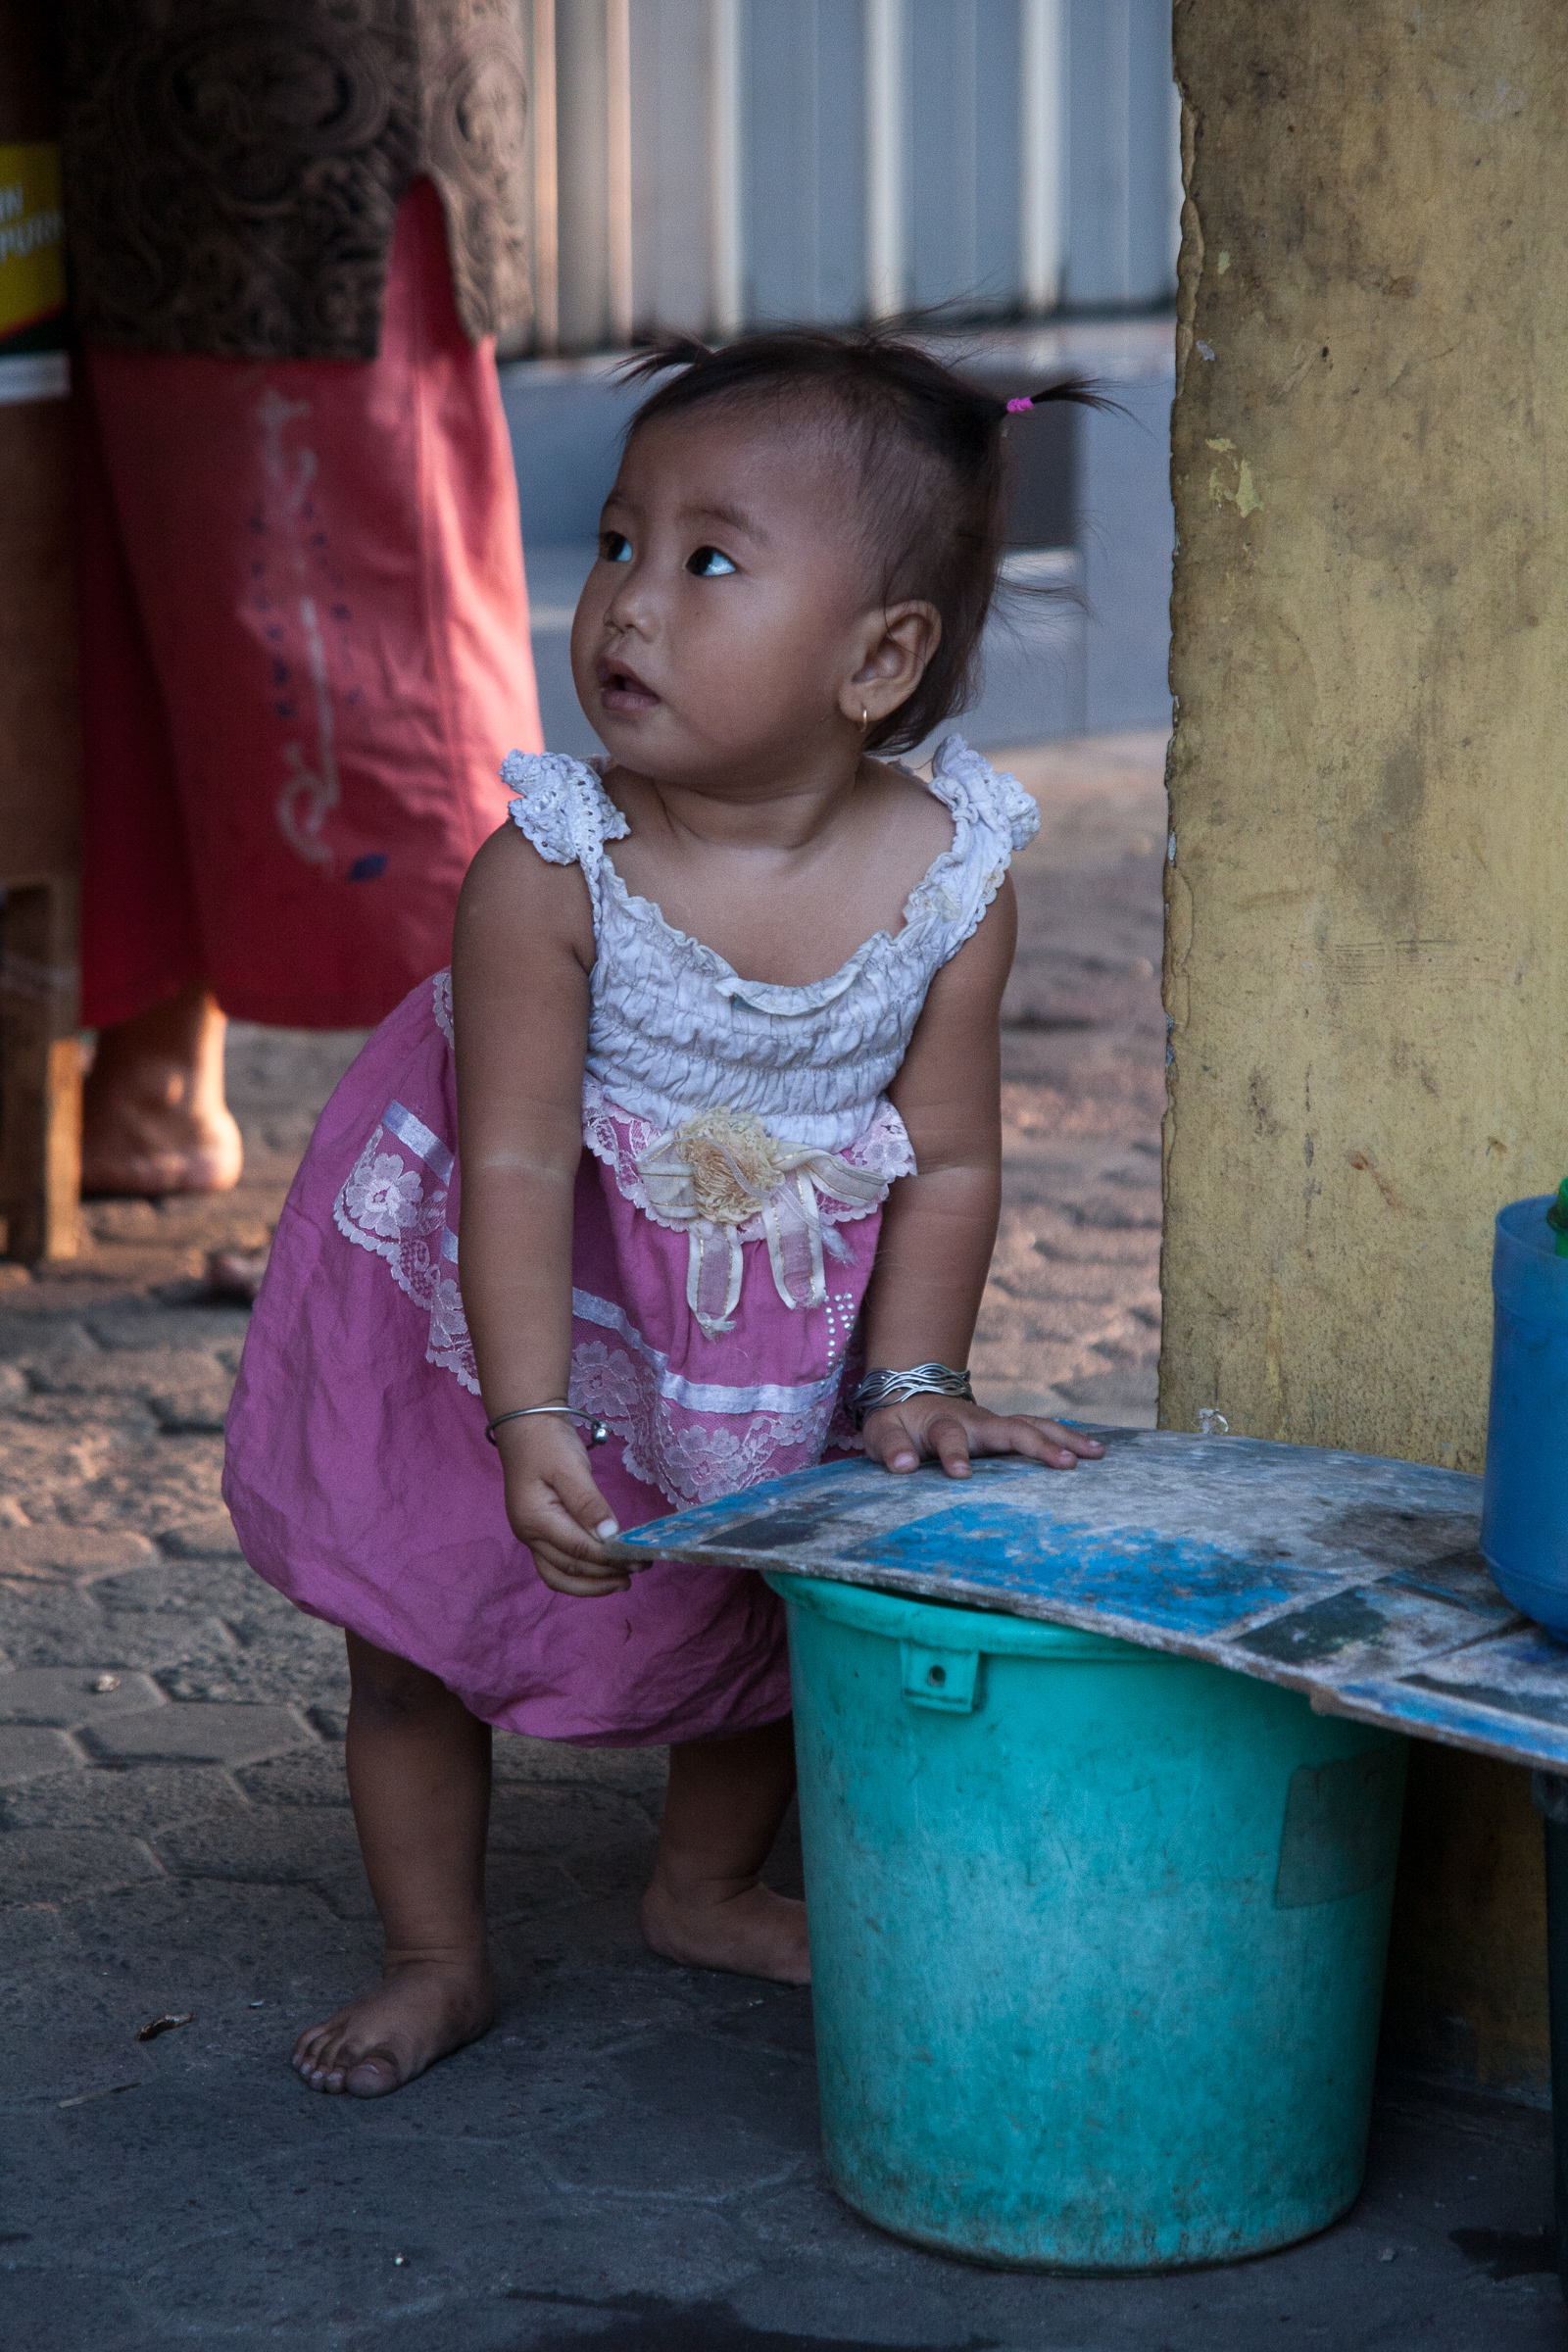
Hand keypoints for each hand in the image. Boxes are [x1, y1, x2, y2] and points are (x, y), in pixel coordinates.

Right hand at [492, 1414, 631, 1595]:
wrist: (525, 1426)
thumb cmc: (547, 1442)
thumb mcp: (569, 1466)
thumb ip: (588, 1502)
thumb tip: (609, 1536)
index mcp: (535, 1519)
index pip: (578, 1549)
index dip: (609, 1558)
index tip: (639, 1559)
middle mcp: (529, 1534)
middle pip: (569, 1568)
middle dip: (606, 1574)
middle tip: (639, 1569)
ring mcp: (531, 1536)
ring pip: (559, 1575)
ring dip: (592, 1584)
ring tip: (623, 1582)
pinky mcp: (540, 1532)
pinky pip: (558, 1564)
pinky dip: (580, 1574)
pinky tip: (603, 1572)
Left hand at [861, 1397, 1105, 1478]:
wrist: (910, 1395)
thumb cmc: (896, 1424)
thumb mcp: (882, 1435)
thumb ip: (891, 1449)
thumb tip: (902, 1466)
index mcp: (941, 1423)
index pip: (949, 1437)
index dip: (954, 1454)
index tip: (960, 1475)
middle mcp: (975, 1420)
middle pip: (1010, 1428)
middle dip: (1038, 1446)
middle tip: (1065, 1464)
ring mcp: (994, 1423)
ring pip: (1034, 1425)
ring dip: (1065, 1438)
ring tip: (1097, 1454)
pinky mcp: (1006, 1430)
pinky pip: (1039, 1429)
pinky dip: (1066, 1437)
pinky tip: (1094, 1451)